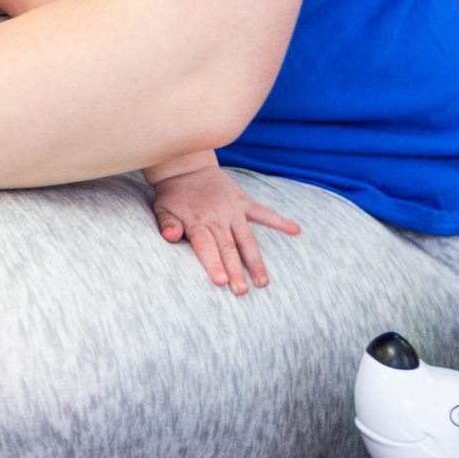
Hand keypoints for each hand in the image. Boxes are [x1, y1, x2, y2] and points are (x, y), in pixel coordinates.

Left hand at [148, 165, 300, 294]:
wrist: (186, 166)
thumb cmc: (173, 195)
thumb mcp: (162, 208)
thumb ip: (167, 224)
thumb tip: (171, 236)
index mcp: (197, 222)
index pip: (206, 246)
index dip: (214, 264)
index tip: (222, 282)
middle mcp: (218, 218)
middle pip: (228, 248)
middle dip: (236, 271)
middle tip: (242, 291)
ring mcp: (233, 210)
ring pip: (247, 239)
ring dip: (255, 261)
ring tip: (263, 282)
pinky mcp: (244, 202)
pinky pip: (264, 213)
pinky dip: (280, 221)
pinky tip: (296, 230)